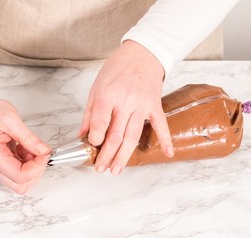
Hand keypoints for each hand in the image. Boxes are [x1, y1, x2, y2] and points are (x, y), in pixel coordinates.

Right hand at [0, 89, 50, 193]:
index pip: (20, 176)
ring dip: (33, 167)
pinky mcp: (3, 163)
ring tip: (31, 148)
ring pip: (21, 181)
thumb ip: (28, 137)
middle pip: (20, 185)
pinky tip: (27, 149)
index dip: (37, 167)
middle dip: (36, 171)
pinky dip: (29, 163)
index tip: (44, 153)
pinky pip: (20, 172)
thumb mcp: (10, 119)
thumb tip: (44, 151)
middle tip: (40, 153)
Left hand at [80, 40, 173, 175]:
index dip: (95, 139)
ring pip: (133, 136)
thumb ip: (90, 113)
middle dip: (107, 155)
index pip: (100, 123)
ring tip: (116, 170)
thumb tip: (83, 135)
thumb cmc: (117, 69)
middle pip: (116, 135)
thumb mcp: (96, 87)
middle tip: (101, 169)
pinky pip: (161, 125)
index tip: (92, 146)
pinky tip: (167, 153)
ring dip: (124, 156)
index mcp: (108, 95)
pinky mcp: (154, 105)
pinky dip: (165, 140)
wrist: (142, 54)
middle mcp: (125, 101)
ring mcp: (142, 105)